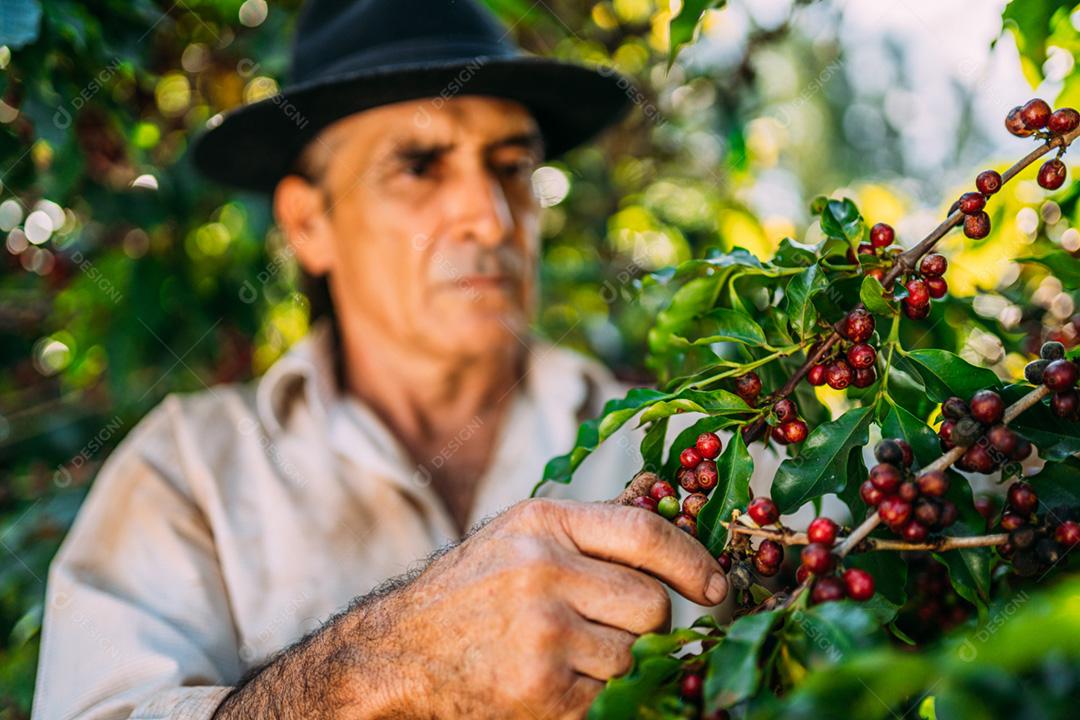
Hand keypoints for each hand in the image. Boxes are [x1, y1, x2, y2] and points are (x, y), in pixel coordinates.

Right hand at [360, 497, 727, 718]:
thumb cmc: (470, 590)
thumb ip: (589, 531)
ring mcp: (543, 633)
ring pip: (635, 656)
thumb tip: (673, 527)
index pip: (645, 534)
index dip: (692, 561)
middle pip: (651, 605)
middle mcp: (543, 572)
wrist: (399, 652)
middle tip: (614, 629)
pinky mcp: (542, 691)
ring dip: (618, 663)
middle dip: (647, 624)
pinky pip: (610, 698)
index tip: (715, 586)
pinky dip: (596, 696)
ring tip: (572, 655)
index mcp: (544, 523)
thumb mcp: (521, 536)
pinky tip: (559, 681)